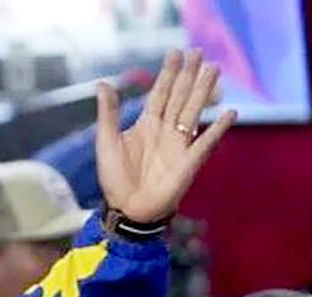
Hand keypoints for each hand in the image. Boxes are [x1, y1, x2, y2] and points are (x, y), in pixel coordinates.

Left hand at [96, 49, 236, 223]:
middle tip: (199, 52)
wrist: (126, 207)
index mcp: (147, 124)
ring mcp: (179, 145)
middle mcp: (165, 130)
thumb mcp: (107, 141)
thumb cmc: (114, 177)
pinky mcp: (189, 162)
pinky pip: (206, 142)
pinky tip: (230, 113)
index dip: (168, 73)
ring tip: (214, 70)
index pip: (160, 92)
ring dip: (204, 91)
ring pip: (194, 111)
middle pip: (180, 96)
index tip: (177, 52)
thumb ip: (108, 113)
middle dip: (189, 75)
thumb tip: (102, 83)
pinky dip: (218, 128)